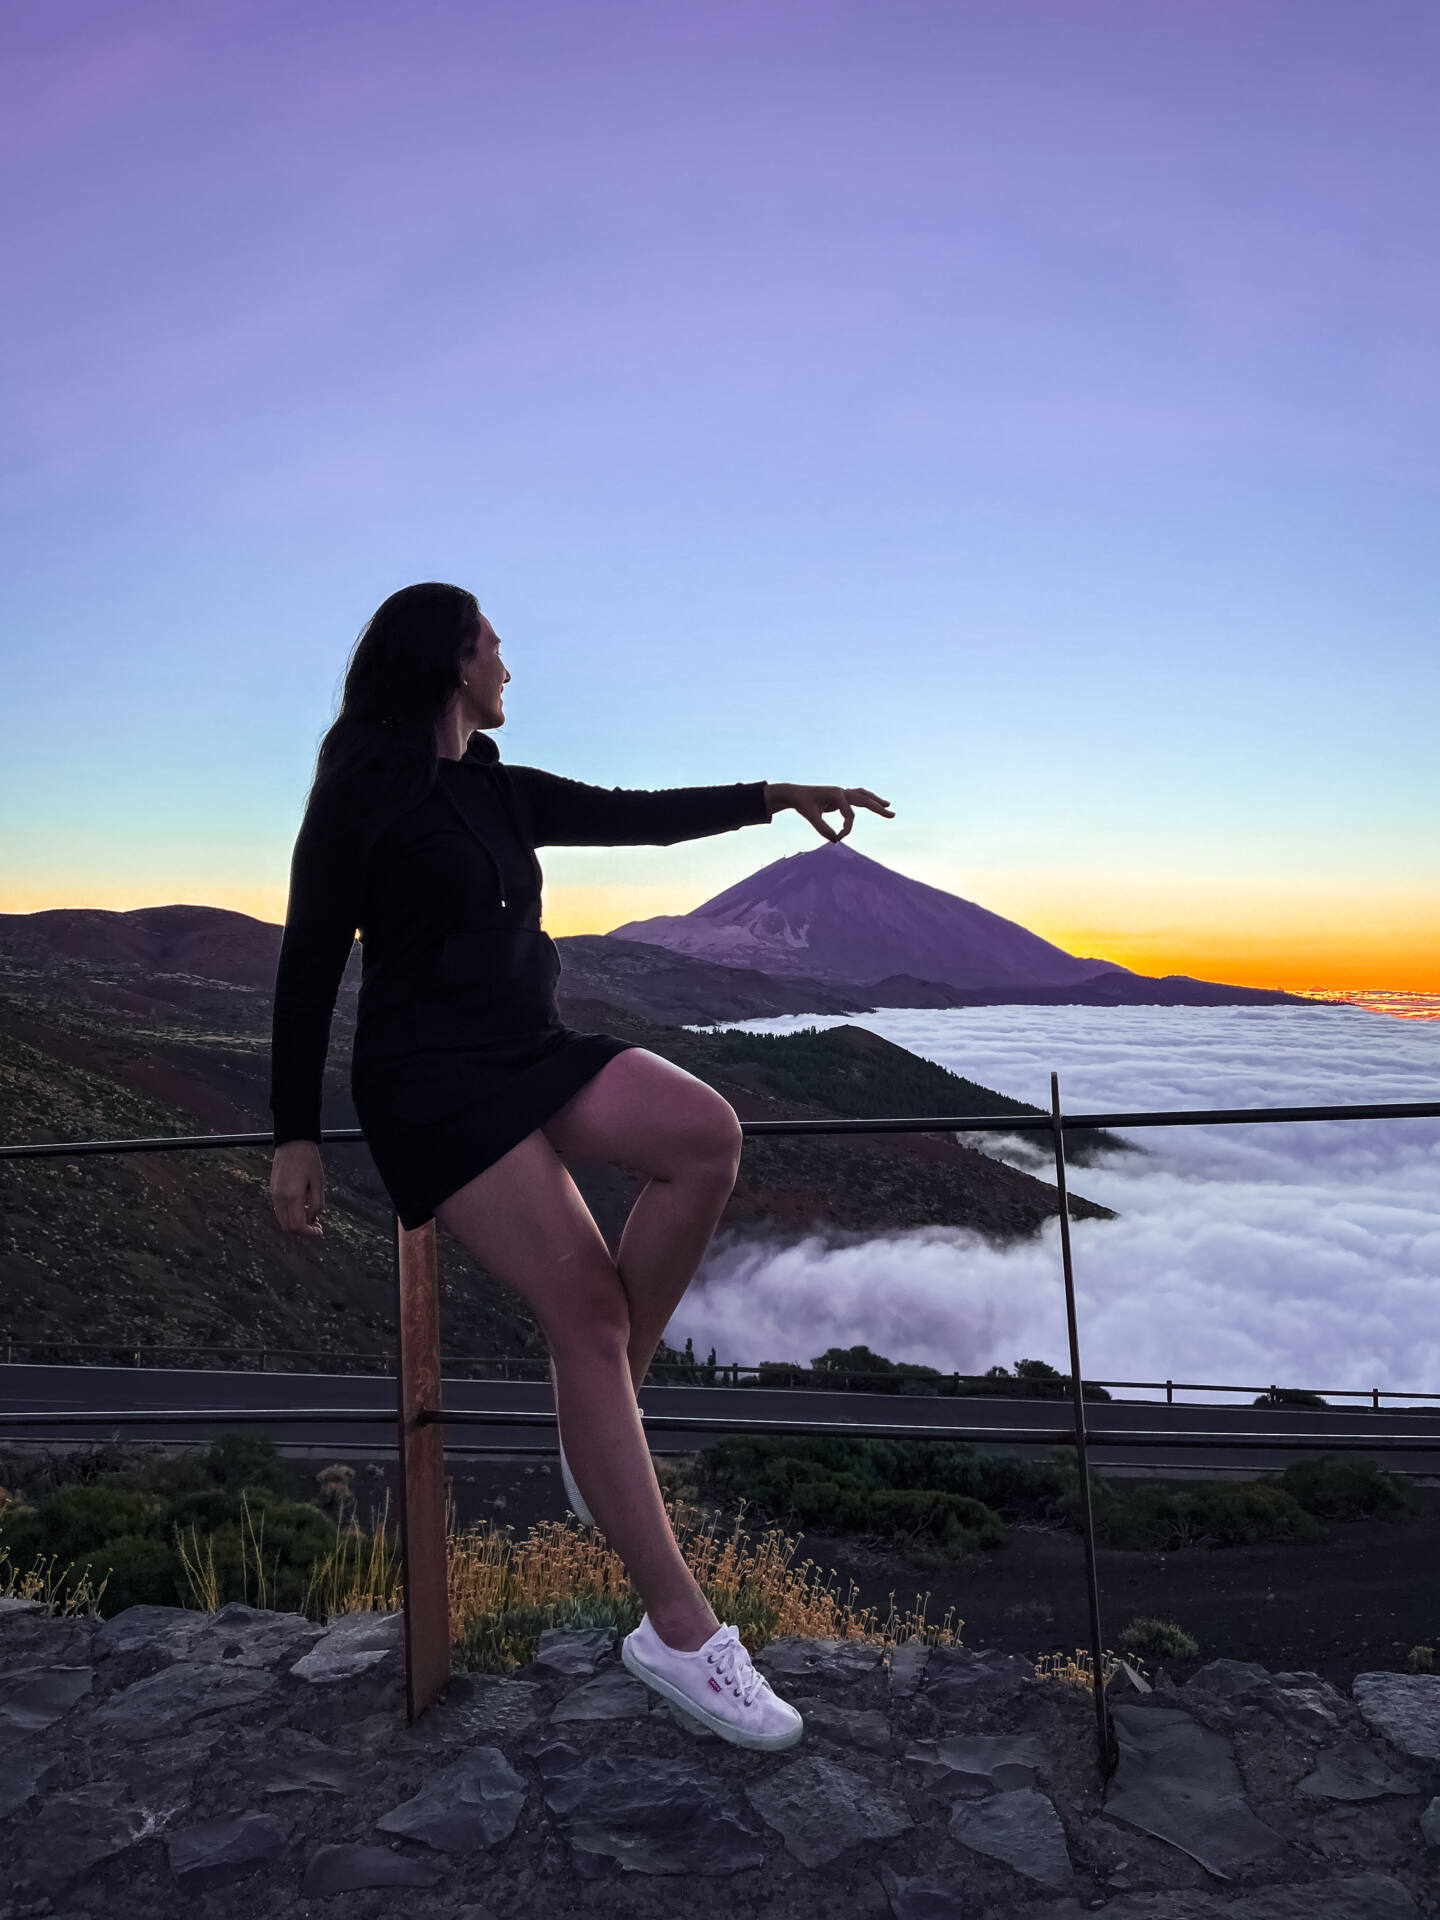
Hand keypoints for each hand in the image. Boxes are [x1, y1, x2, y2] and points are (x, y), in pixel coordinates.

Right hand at [271, 1140, 325, 1233]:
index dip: (309, 1232)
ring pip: (282, 1219)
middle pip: (288, 1227)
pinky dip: (290, 1213)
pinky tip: (302, 1205)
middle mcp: (280, 1198)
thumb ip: (317, 1204)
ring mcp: (274, 1194)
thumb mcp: (319, 1182)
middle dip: (302, 1229)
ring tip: (310, 1213)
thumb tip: (313, 1219)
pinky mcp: (272, 1190)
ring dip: (295, 1221)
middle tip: (317, 1223)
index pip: (298, 1226)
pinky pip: (279, 1210)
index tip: (320, 1231)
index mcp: (292, 1196)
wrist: (292, 1142)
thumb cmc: (309, 1161)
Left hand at [763, 783, 893, 842]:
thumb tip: (834, 840)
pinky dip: (866, 799)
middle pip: (864, 800)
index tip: (838, 839)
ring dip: (875, 800)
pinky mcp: (840, 796)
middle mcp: (841, 791)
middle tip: (892, 815)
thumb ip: (822, 828)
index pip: (850, 815)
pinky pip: (857, 797)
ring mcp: (841, 792)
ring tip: (888, 805)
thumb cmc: (802, 804)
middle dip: (878, 808)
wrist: (795, 794)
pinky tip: (874, 803)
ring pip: (863, 795)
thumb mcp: (810, 817)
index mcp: (836, 794)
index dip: (846, 829)